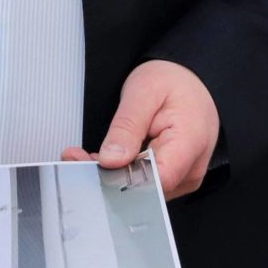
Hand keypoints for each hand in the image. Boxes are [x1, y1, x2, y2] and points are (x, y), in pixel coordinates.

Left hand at [61, 60, 219, 198]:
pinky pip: (144, 181)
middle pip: (145, 188)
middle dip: (108, 175)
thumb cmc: (174, 80)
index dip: (121, 178)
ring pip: (141, 188)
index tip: (93, 165)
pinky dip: (121, 172)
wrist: (190, 79)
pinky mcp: (172, 177)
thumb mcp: (144, 92)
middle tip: (77, 157)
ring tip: (85, 156)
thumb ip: (127, 127)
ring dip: (112, 174)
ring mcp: (182, 176)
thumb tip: (111, 159)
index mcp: (190, 144)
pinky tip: (103, 160)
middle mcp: (190, 168)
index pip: (155, 180)